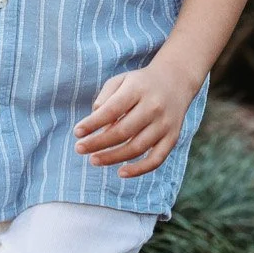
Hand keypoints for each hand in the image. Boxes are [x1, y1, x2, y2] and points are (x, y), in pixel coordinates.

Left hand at [73, 63, 201, 178]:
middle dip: (98, 143)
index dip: (93, 123)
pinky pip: (156, 159)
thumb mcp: (121, 80)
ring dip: (113, 157)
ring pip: (137, 147)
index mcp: (138, 89)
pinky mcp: (172, 137)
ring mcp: (165, 124)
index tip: (77, 132)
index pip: (112, 109)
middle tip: (79, 149)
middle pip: (123, 131)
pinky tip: (121, 172)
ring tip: (93, 160)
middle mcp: (154, 107)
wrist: (176, 80)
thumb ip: (106, 98)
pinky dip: (139, 169)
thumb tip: (94, 122)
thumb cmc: (140, 84)